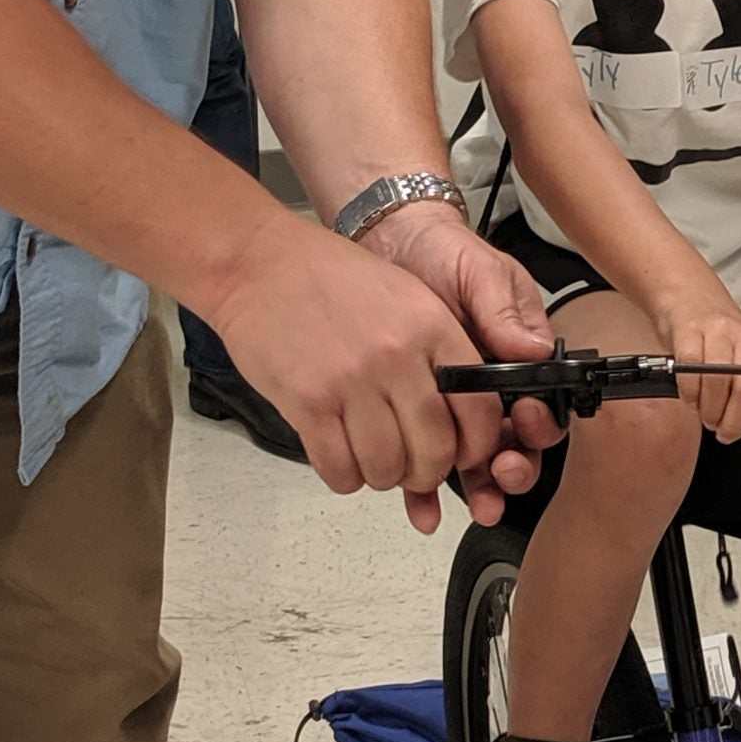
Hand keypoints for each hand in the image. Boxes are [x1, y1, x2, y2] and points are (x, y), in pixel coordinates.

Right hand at [198, 212, 548, 529]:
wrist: (260, 264)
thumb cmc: (332, 279)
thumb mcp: (407, 296)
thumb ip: (440, 351)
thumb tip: (462, 414)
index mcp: (432, 327)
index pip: (480, 409)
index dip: (477, 446)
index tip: (464, 454)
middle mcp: (397, 356)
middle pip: (434, 450)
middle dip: (427, 474)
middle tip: (414, 470)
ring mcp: (351, 381)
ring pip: (386, 468)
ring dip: (382, 477)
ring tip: (372, 460)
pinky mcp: (307, 402)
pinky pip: (338, 467)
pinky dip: (344, 476)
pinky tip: (340, 458)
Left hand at [357, 204, 561, 511]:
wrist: (388, 248)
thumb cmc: (444, 254)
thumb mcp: (480, 272)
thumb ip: (504, 309)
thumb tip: (535, 347)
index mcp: (518, 357)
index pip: (542, 403)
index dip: (538, 422)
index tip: (525, 419)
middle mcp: (492, 390)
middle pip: (515, 445)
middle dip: (514, 467)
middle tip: (502, 470)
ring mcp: (453, 409)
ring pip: (474, 463)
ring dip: (480, 490)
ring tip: (477, 504)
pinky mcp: (415, 418)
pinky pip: (423, 461)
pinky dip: (425, 492)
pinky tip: (422, 510)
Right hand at [654, 278, 740, 472]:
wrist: (689, 294)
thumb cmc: (720, 333)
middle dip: (732, 424)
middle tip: (722, 430)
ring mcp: (719, 334)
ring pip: (718, 385)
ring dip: (708, 411)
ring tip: (704, 412)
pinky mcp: (690, 332)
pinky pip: (690, 374)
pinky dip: (688, 394)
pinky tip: (689, 395)